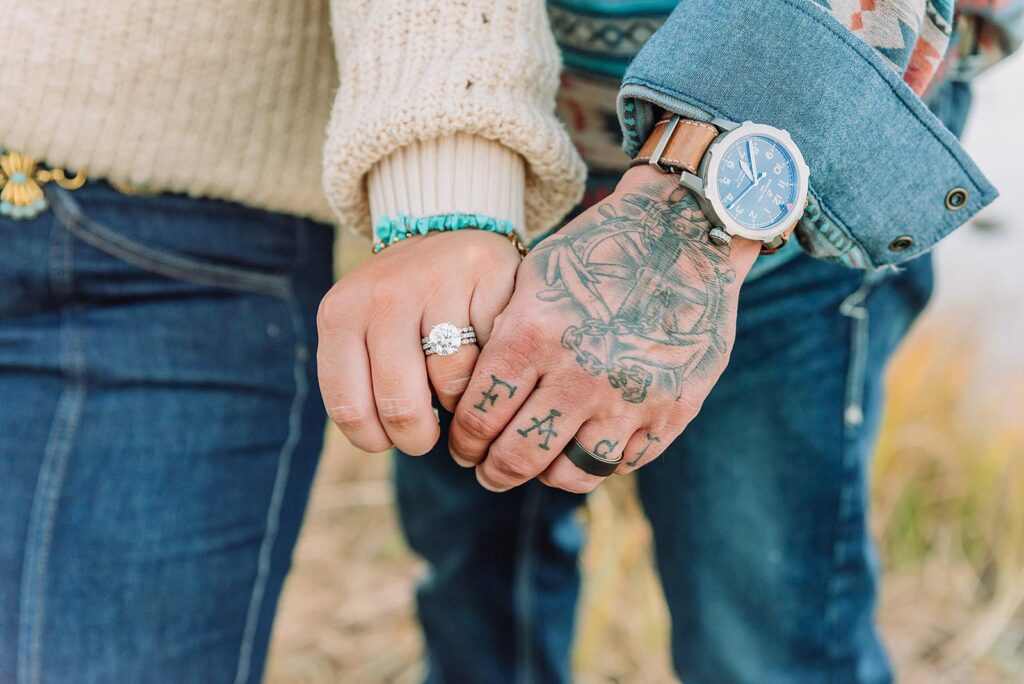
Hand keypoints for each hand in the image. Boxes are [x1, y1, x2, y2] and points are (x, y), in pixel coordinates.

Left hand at [317, 230, 520, 453]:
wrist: (450, 232)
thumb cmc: (405, 303)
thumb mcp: (365, 332)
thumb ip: (362, 381)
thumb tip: (388, 439)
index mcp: (340, 315)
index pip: (349, 407)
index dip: (375, 438)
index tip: (391, 440)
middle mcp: (382, 295)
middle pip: (400, 405)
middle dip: (418, 437)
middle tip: (431, 437)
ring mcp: (435, 283)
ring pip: (451, 384)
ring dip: (459, 400)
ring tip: (455, 382)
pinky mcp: (485, 278)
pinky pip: (492, 356)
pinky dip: (491, 367)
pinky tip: (483, 350)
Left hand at [447, 165, 759, 491]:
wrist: (685, 232)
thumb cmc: (600, 250)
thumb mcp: (536, 277)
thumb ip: (506, 335)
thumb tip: (478, 390)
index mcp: (534, 335)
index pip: (480, 416)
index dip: (464, 442)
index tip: (463, 447)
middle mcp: (580, 373)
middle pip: (519, 456)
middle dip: (493, 472)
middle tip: (488, 472)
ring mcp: (630, 397)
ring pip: (573, 474)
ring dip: (547, 476)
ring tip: (540, 466)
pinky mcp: (673, 410)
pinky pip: (625, 462)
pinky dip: (601, 462)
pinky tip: (587, 447)